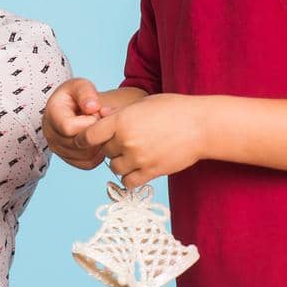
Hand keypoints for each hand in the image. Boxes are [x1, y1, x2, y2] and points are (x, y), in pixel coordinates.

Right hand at [42, 78, 105, 168]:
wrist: (75, 107)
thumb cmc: (77, 95)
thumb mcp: (81, 85)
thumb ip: (86, 92)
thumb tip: (92, 107)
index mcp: (51, 114)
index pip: (69, 128)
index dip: (88, 122)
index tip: (96, 113)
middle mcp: (50, 133)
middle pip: (78, 144)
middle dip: (95, 133)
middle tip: (102, 122)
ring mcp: (57, 148)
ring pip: (85, 156)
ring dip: (98, 144)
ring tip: (100, 129)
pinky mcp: (67, 159)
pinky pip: (88, 163)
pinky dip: (98, 154)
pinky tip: (99, 140)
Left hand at [83, 93, 206, 187]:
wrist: (201, 125)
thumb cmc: (173, 109)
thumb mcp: (142, 103)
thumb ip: (120, 114)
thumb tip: (100, 117)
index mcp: (121, 121)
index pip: (89, 136)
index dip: (85, 139)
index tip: (86, 140)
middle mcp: (126, 141)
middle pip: (104, 152)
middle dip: (110, 148)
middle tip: (122, 142)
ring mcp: (139, 158)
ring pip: (114, 168)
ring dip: (119, 163)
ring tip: (132, 155)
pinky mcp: (151, 172)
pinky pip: (129, 182)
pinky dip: (129, 178)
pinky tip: (137, 169)